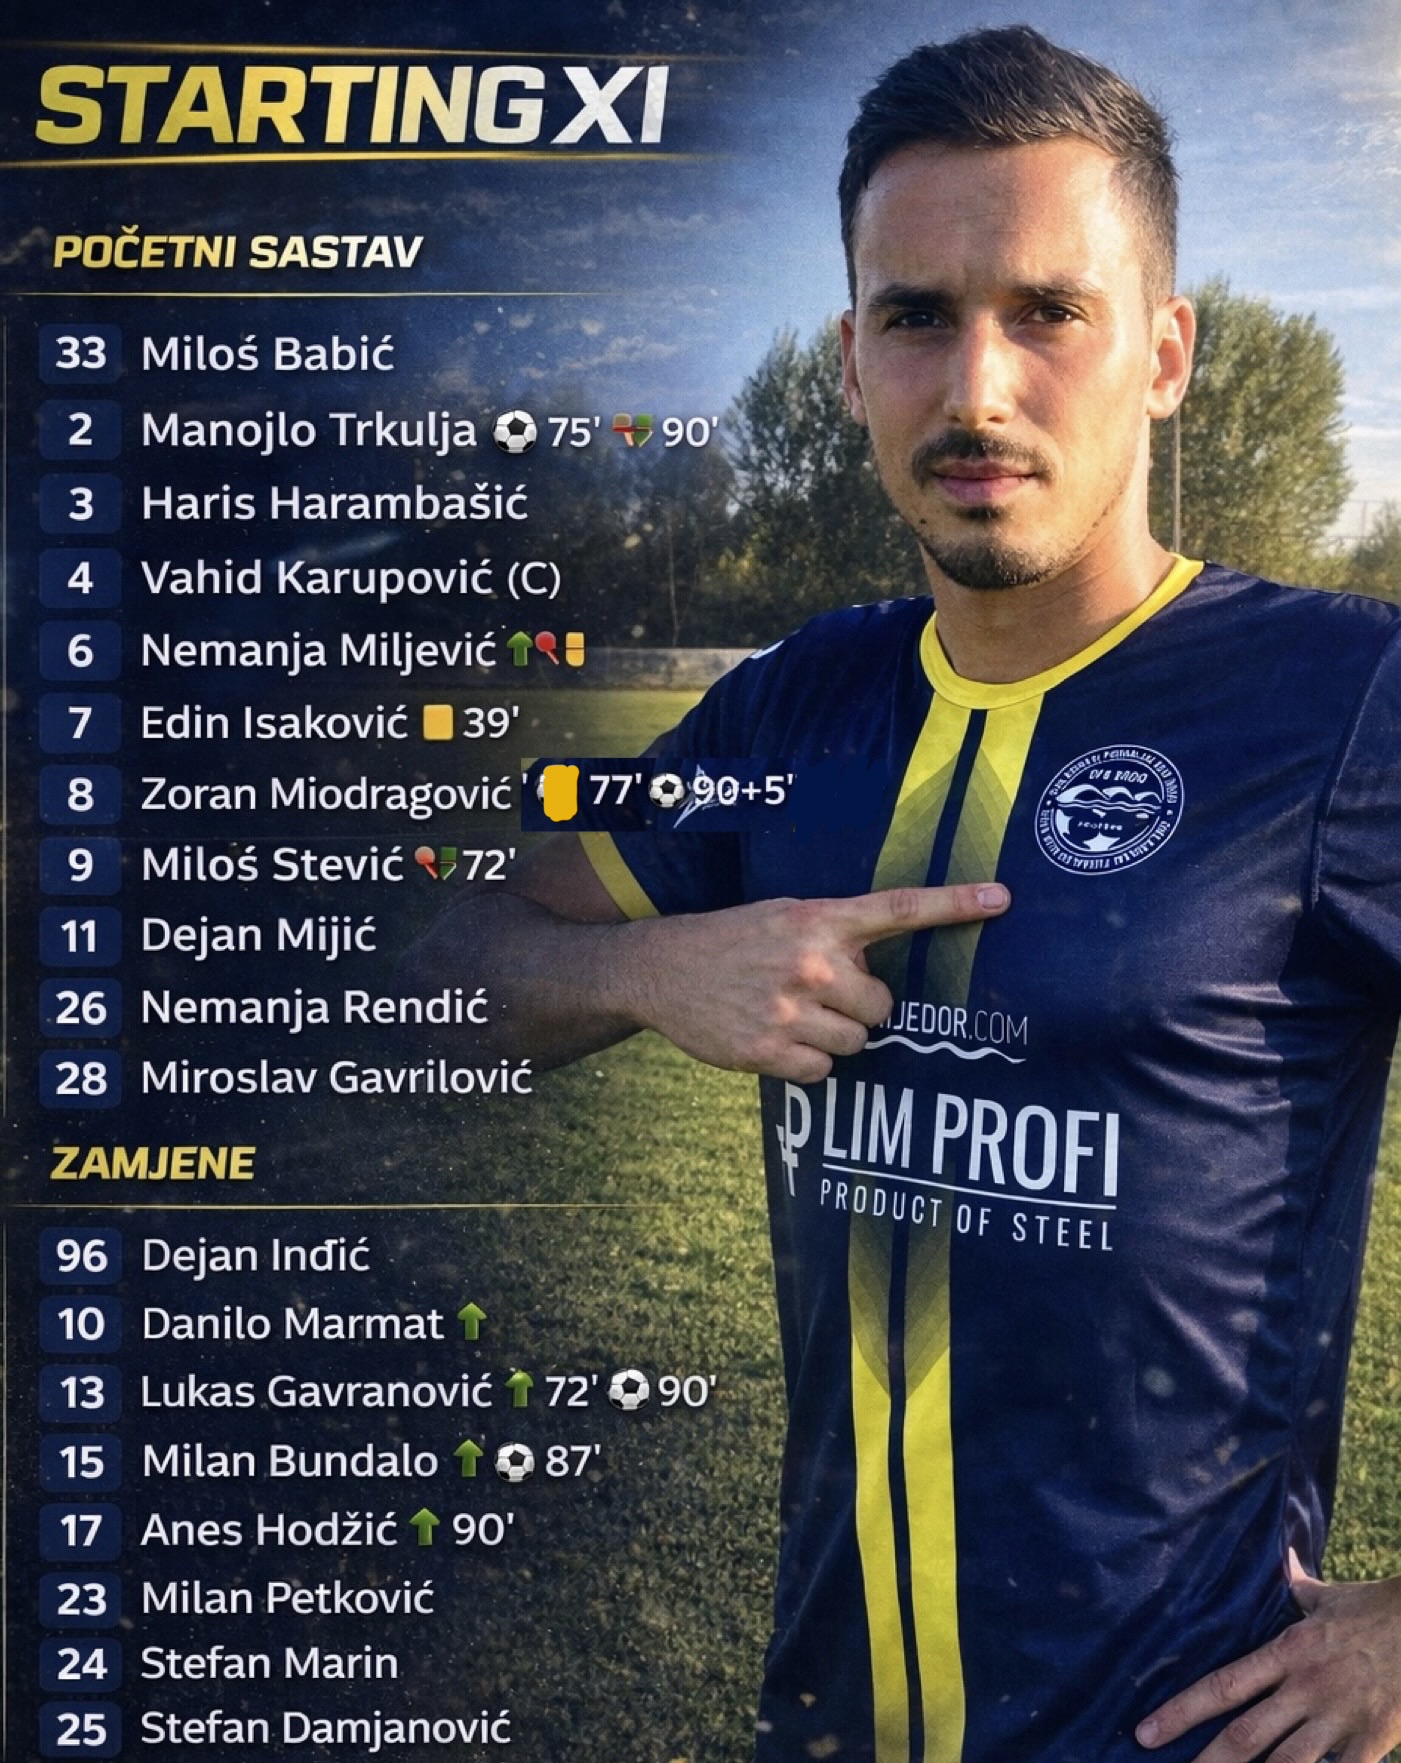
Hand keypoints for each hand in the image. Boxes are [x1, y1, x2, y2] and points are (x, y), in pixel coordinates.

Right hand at [623, 882, 1008, 1081]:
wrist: (661, 968)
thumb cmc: (733, 941)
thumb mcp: (784, 916)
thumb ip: (835, 935)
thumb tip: (882, 974)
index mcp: (818, 919)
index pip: (898, 909)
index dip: (954, 904)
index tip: (1002, 899)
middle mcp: (810, 962)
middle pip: (882, 1005)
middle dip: (859, 1005)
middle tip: (819, 994)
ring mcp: (789, 1009)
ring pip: (857, 1042)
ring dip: (833, 1035)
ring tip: (791, 1014)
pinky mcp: (768, 1050)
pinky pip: (824, 1070)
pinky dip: (807, 1061)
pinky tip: (776, 1037)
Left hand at [1136, 1553, 1400, 1762]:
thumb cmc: (1375, 1611)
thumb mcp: (1328, 1596)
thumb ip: (1297, 1585)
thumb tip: (1281, 1556)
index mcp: (1287, 1652)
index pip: (1222, 1685)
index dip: (1181, 1711)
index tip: (1147, 1732)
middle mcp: (1305, 1688)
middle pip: (1245, 1735)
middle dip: (1206, 1761)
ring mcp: (1337, 1720)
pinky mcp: (1370, 1743)